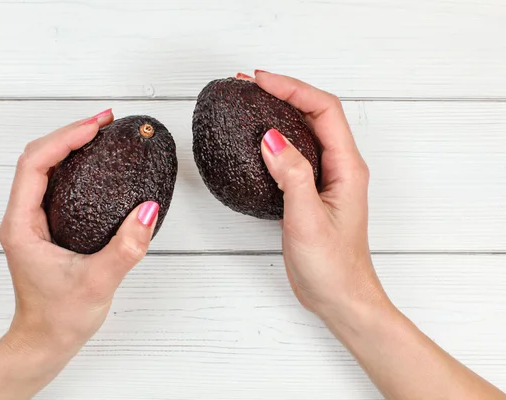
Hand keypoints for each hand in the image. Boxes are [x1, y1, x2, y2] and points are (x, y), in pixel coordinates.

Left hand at [0, 109, 159, 357]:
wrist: (44, 342)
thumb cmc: (59, 318)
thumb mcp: (99, 283)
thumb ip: (126, 248)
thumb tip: (149, 210)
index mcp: (22, 226)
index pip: (35, 165)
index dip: (65, 138)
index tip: (96, 126)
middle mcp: (22, 218)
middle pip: (38, 158)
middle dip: (70, 133)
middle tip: (105, 121)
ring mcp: (32, 221)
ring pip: (45, 168)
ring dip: (71, 145)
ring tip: (103, 133)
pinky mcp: (46, 227)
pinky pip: (56, 184)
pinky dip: (75, 166)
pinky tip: (98, 164)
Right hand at [254, 71, 505, 399]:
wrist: (341, 298)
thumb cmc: (333, 267)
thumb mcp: (308, 220)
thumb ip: (293, 175)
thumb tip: (271, 137)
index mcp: (347, 168)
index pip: (323, 110)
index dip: (292, 88)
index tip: (261, 81)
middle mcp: (339, 167)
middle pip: (315, 112)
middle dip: (284, 91)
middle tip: (249, 83)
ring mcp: (325, 178)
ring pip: (304, 130)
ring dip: (279, 111)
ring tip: (250, 100)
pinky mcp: (311, 191)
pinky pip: (295, 153)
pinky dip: (275, 137)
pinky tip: (257, 139)